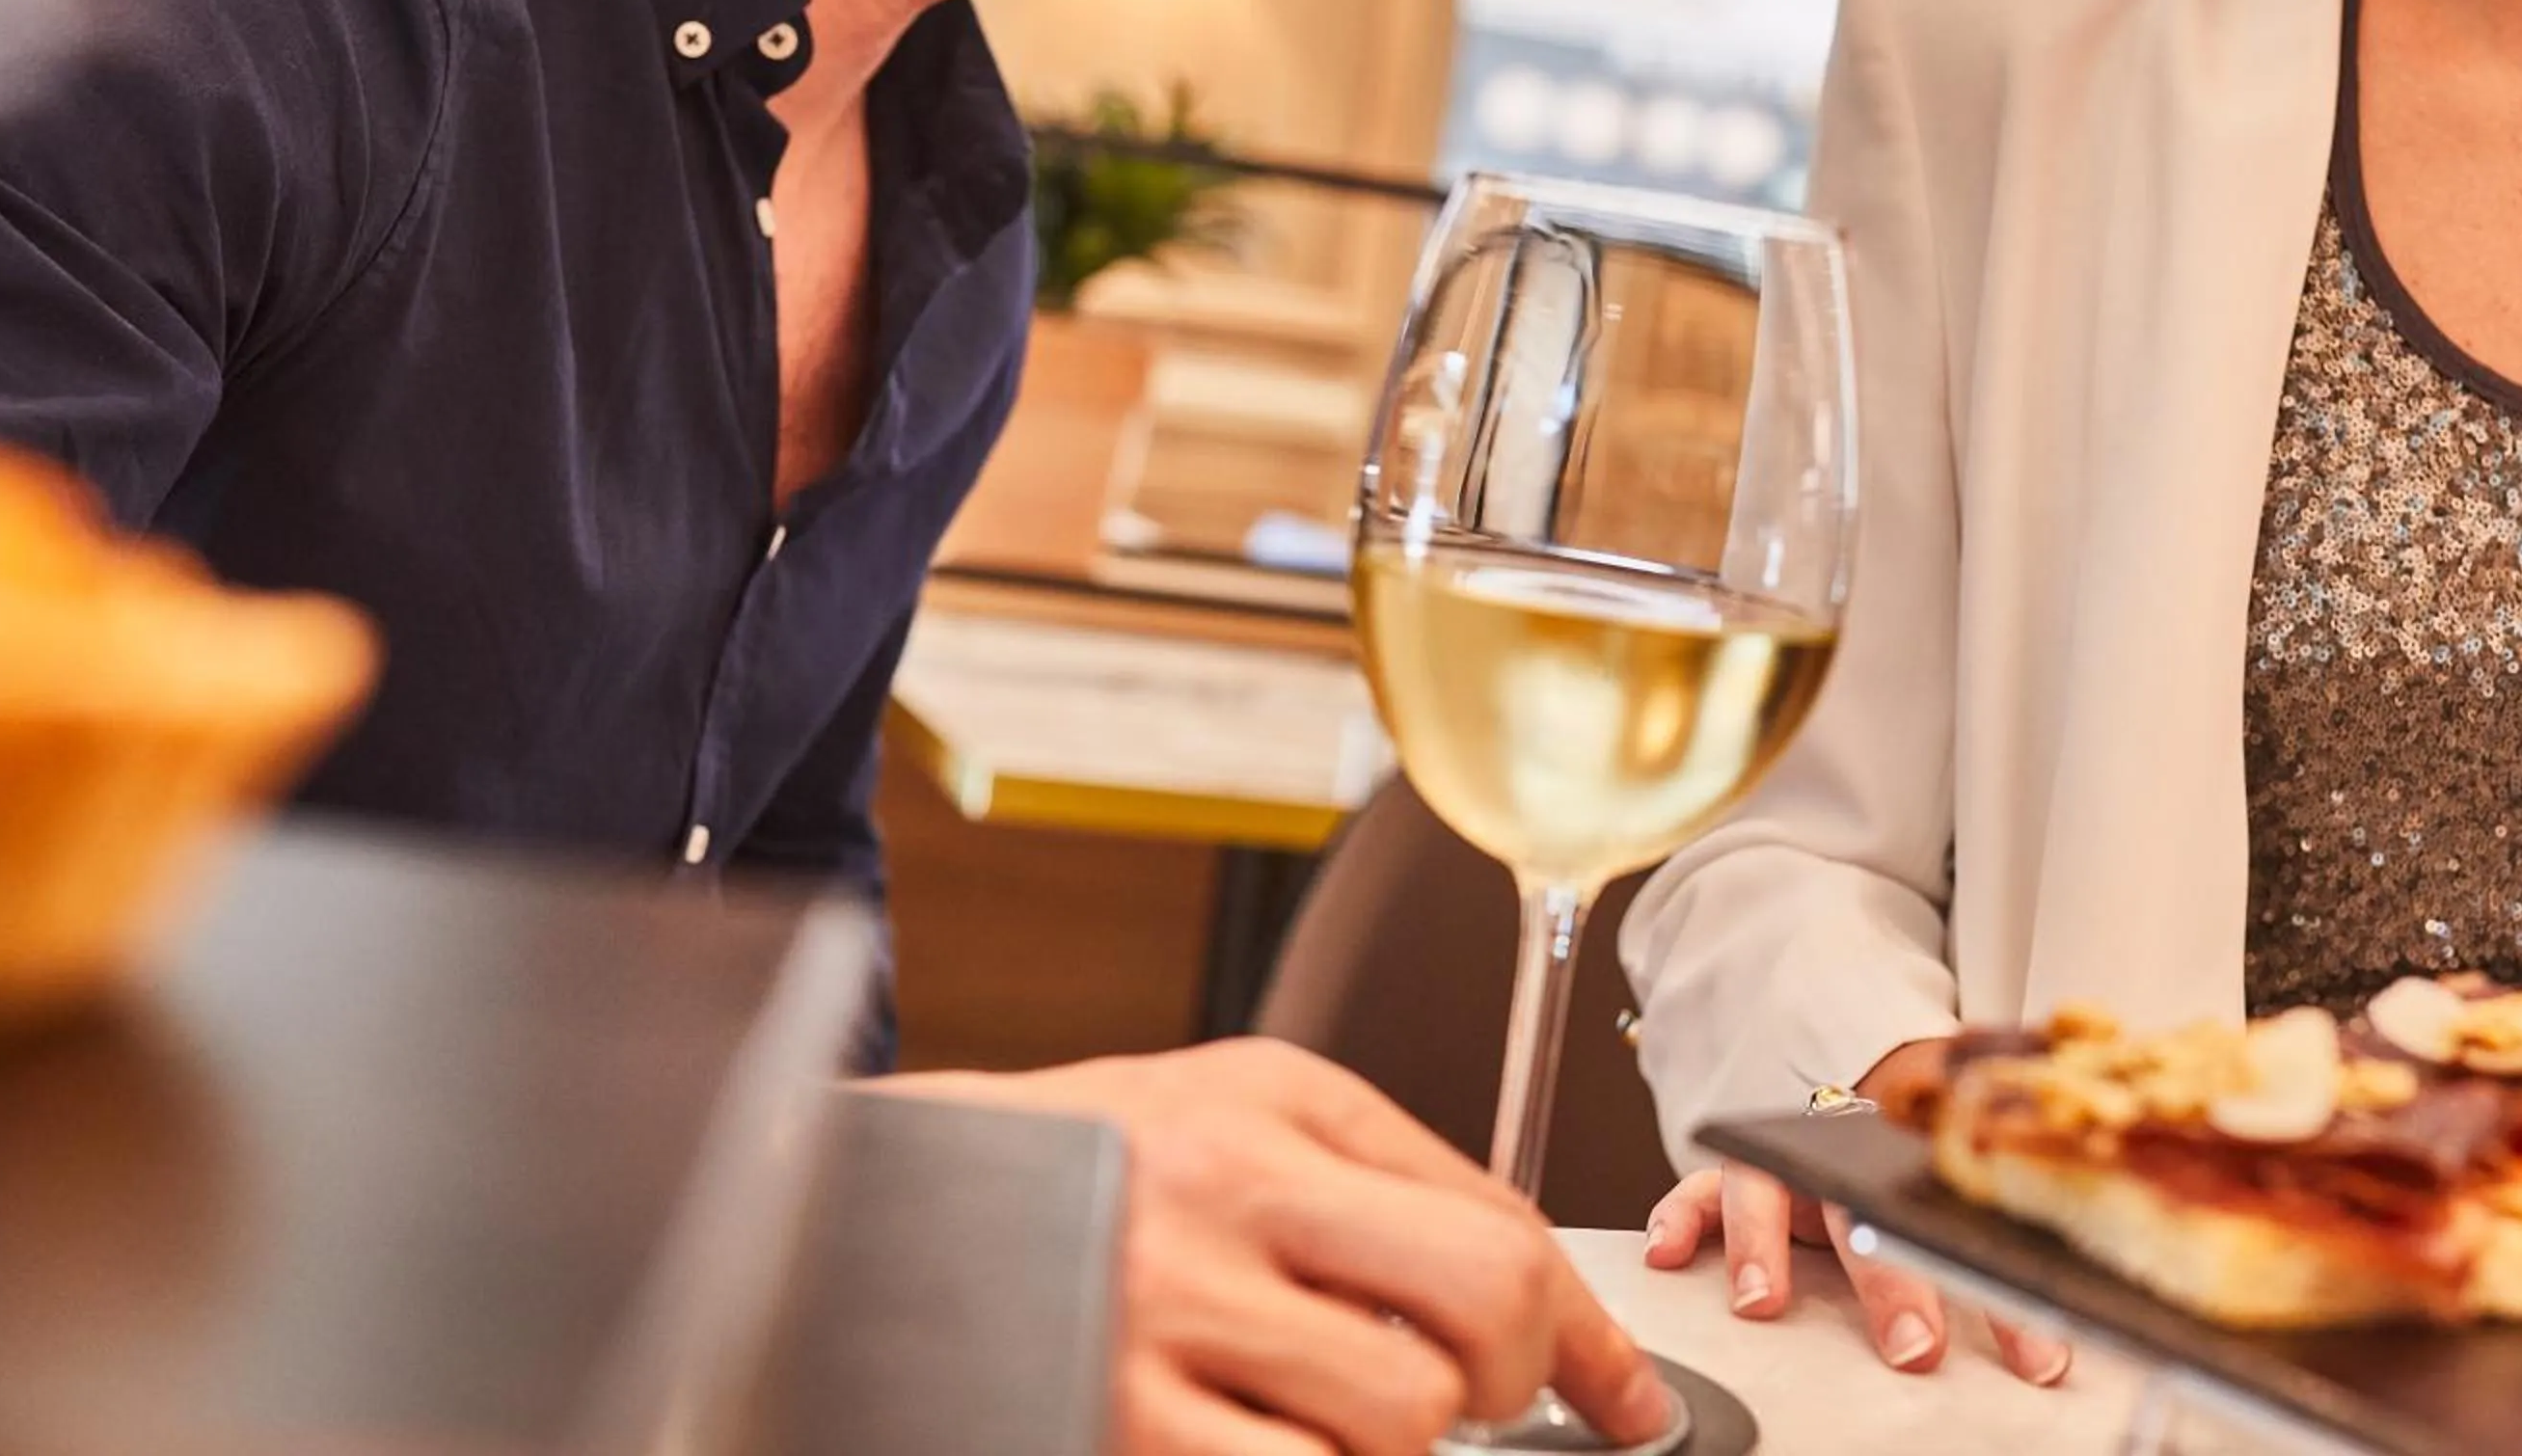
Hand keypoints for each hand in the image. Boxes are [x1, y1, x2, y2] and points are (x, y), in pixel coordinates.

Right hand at [877, 1041, 1674, 1455]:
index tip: (1629, 1398)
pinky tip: (1261, 1436)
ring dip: (1392, 1443)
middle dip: (1514, 1376)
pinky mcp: (1120, 1422)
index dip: (1586, 1331)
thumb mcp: (1240, 1113)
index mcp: (1274, 1100)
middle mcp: (1228, 1190)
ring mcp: (1168, 1313)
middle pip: (1478, 1304)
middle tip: (1482, 1396)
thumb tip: (1545, 1301)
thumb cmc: (1087, 1164)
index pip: (1495, 1216)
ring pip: (1398, 1424)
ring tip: (1322, 1405)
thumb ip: (1388, 1185)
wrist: (892, 1204)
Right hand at [1644, 1165, 2072, 1386]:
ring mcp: (1792, 1160)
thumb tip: (2075, 1326)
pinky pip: (1700, 1186)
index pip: (1969, 1225)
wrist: (1859, 1063)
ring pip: (1772, 1189)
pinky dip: (1680, 1217)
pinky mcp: (1741, 1171)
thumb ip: (2002, 1230)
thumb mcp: (1965, 1173)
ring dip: (1762, 1246)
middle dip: (1889, 1282)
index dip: (2002, 1293)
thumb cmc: (1914, 1140)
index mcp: (1920, 1158)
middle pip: (1869, 1210)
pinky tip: (1669, 1254)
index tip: (2037, 1355)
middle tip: (1914, 1345)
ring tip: (1761, 1301)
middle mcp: (1850, 1153)